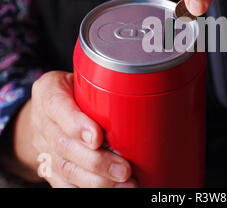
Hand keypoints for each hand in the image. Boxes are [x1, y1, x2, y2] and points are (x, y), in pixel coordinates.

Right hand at [12, 71, 136, 187]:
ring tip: (125, 185)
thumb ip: (104, 82)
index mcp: (49, 91)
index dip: (76, 124)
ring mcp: (43, 146)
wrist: (48, 110)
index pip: (56, 106)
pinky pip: (64, 184)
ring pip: (64, 169)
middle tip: (124, 170)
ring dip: (96, 181)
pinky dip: (87, 189)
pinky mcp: (49, 167)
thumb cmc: (76, 90)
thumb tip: (143, 90)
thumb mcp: (84, 76)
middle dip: (95, 162)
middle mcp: (42, 121)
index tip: (97, 138)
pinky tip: (111, 191)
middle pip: (63, 145)